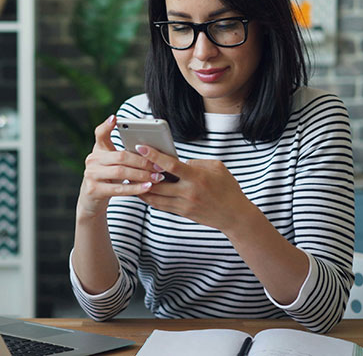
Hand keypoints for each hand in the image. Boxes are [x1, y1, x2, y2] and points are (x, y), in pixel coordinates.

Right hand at [76, 115, 162, 219]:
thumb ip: (124, 154)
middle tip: (159, 165)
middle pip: (121, 156)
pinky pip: (119, 189)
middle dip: (142, 161)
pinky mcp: (94, 190)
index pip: (100, 134)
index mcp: (98, 150)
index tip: (115, 118)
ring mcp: (91, 174)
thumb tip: (150, 150)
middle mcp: (92, 160)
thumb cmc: (108, 177)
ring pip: (121, 172)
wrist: (91, 199)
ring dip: (142, 175)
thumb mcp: (112, 163)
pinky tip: (148, 187)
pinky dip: (136, 188)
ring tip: (157, 177)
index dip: (107, 126)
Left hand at [134, 144, 250, 232]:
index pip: (171, 165)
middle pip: (157, 182)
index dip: (154, 156)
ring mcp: (184, 204)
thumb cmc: (227, 188)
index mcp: (197, 177)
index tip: (141, 147)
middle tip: (128, 162)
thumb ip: (196, 162)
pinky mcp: (182, 212)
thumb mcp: (216, 168)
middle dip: (141, 173)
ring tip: (129, 177)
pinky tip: (141, 190)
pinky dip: (149, 197)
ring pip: (155, 196)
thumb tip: (178, 162)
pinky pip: (160, 205)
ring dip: (141, 187)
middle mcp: (188, 192)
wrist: (234, 215)